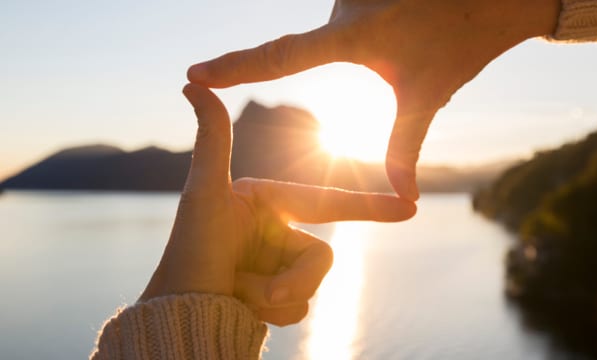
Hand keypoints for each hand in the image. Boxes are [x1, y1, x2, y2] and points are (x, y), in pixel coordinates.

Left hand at [139, 83, 415, 325]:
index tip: (410, 207)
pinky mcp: (278, 297)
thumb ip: (212, 140)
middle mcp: (276, 234)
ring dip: (276, 298)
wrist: (179, 313)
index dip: (368, 205)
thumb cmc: (188, 251)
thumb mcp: (205, 194)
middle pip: (321, 257)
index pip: (327, 203)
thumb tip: (191, 82)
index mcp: (269, 205)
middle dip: (290, 280)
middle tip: (254, 289)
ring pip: (311, 287)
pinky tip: (243, 308)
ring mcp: (279, 267)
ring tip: (238, 294)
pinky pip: (300, 308)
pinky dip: (274, 314)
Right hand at [187, 0, 559, 199]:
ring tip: (414, 34)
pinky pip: (343, 18)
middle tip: (401, 51)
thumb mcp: (428, 95)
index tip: (193, 74)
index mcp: (352, 35)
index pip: (280, 57)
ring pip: (334, 34)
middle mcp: (341, 7)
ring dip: (368, 44)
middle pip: (318, 48)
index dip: (234, 69)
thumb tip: (401, 199)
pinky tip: (409, 22)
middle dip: (362, 62)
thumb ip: (404, 146)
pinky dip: (365, 32)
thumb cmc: (462, 41)